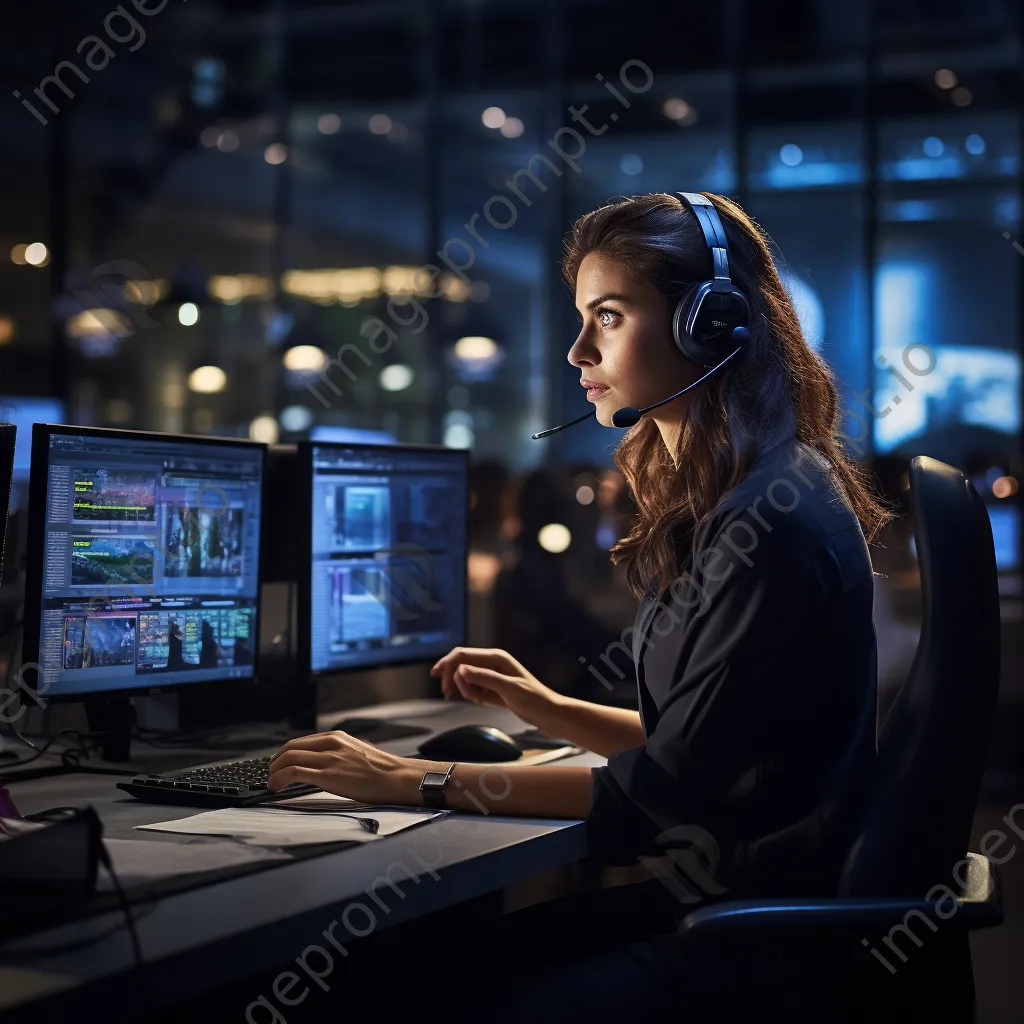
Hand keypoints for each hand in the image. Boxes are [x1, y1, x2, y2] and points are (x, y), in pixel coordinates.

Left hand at [267, 731, 419, 803]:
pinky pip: (294, 773)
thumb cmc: (380, 770)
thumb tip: (321, 762)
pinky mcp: (328, 775)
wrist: (395, 777)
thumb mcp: (356, 751)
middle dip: (274, 763)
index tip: (278, 765)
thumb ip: (337, 752)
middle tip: (270, 775)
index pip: (300, 742)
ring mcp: (329, 759)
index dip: (283, 754)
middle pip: (290, 748)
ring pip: (289, 759)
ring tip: (271, 783)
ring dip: (274, 772)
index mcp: (336, 737)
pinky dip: (280, 779)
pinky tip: (277, 788)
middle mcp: (330, 744)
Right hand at [429, 647, 560, 727]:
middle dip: (452, 678)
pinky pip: (473, 688)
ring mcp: (492, 676)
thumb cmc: (535, 699)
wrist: (548, 713)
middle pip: (461, 664)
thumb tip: (461, 670)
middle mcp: (493, 663)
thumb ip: (485, 678)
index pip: (463, 655)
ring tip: (478, 700)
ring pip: (465, 678)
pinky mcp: (493, 688)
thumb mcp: (509, 689)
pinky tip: (481, 701)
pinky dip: (472, 695)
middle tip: (447, 694)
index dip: (447, 664)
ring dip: (465, 689)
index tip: (438, 679)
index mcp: (496, 658)